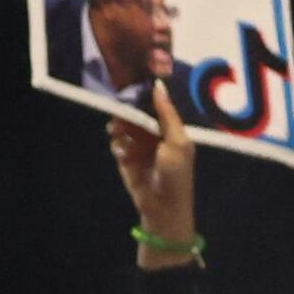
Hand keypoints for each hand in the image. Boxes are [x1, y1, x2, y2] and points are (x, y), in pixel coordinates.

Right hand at [111, 81, 196, 262]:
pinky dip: (117, 145)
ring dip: (119, 126)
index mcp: (170, 130)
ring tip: (117, 130)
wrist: (163, 208)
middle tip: (120, 108)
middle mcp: (153, 136)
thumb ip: (167, 114)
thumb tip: (158, 85)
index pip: (155, 106)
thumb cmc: (176, 175)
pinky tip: (122, 152)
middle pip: (136, 114)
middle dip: (127, 111)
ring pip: (123, 127)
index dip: (144, 96)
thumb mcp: (177, 142)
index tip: (132, 85)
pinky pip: (117, 144)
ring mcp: (138, 147)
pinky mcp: (125, 160)